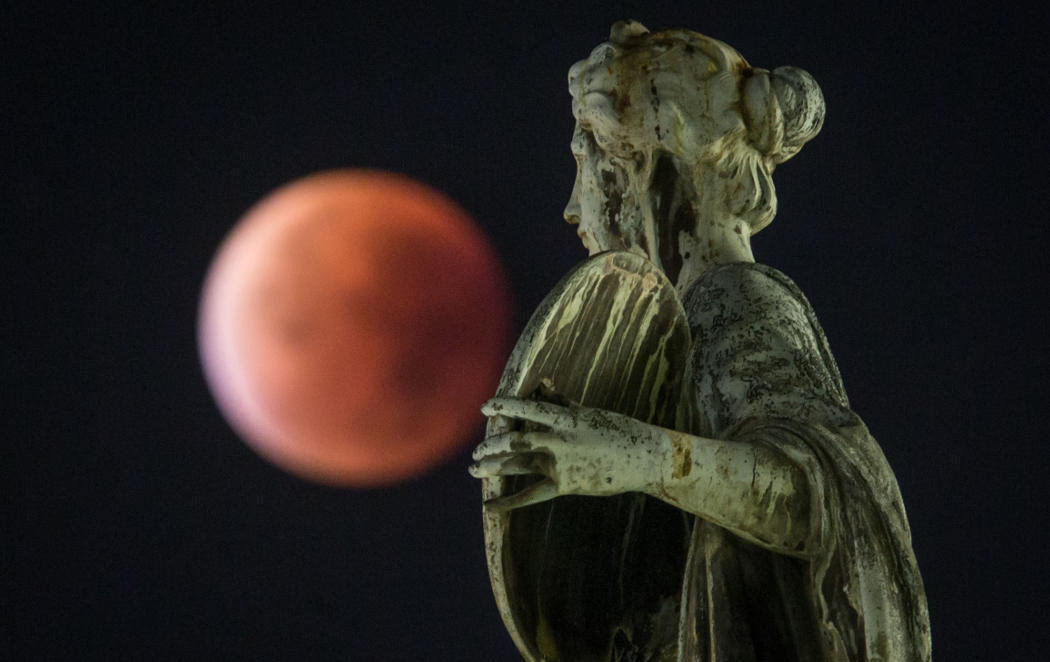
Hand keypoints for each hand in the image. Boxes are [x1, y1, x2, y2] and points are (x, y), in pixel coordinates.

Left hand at [469, 397, 667, 510]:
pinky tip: (490, 506)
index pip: (527, 409)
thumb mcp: (588, 412)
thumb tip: (543, 382)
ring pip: (519, 464)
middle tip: (476, 450)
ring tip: (474, 469)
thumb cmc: (617, 430)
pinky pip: (532, 494)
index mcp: (565, 418)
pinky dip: (509, 502)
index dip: (505, 406)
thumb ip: (561, 401)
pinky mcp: (566, 485)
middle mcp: (559, 440)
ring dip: (494, 467)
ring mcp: (561, 464)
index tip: (485, 407)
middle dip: (492, 445)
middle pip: (516, 440)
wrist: (644, 458)